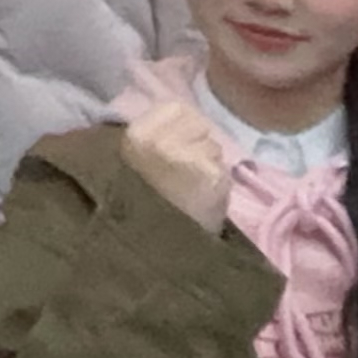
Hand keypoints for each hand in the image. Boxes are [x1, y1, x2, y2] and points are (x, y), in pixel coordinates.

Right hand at [124, 99, 235, 229]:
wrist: (157, 250)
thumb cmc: (143, 205)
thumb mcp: (133, 161)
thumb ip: (152, 135)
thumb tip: (179, 118)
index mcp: (138, 134)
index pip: (177, 107)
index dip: (182, 127)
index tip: (176, 149)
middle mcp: (163, 141)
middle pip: (200, 124)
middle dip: (198, 143)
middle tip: (186, 170)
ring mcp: (190, 158)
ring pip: (215, 146)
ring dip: (210, 162)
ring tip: (194, 185)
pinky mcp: (213, 177)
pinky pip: (224, 167)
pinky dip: (219, 181)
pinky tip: (205, 196)